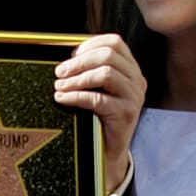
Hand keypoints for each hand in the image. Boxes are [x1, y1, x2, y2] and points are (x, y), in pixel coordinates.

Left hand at [53, 33, 145, 192]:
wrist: (108, 152)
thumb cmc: (98, 117)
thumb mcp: (98, 90)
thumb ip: (90, 71)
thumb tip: (65, 59)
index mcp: (131, 69)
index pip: (115, 42)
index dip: (90, 44)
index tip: (71, 55)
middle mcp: (137, 80)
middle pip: (108, 55)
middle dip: (79, 62)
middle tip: (59, 72)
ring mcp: (134, 97)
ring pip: (105, 74)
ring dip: (77, 78)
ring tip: (59, 86)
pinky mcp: (127, 114)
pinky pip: (98, 99)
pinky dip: (76, 96)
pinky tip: (62, 98)